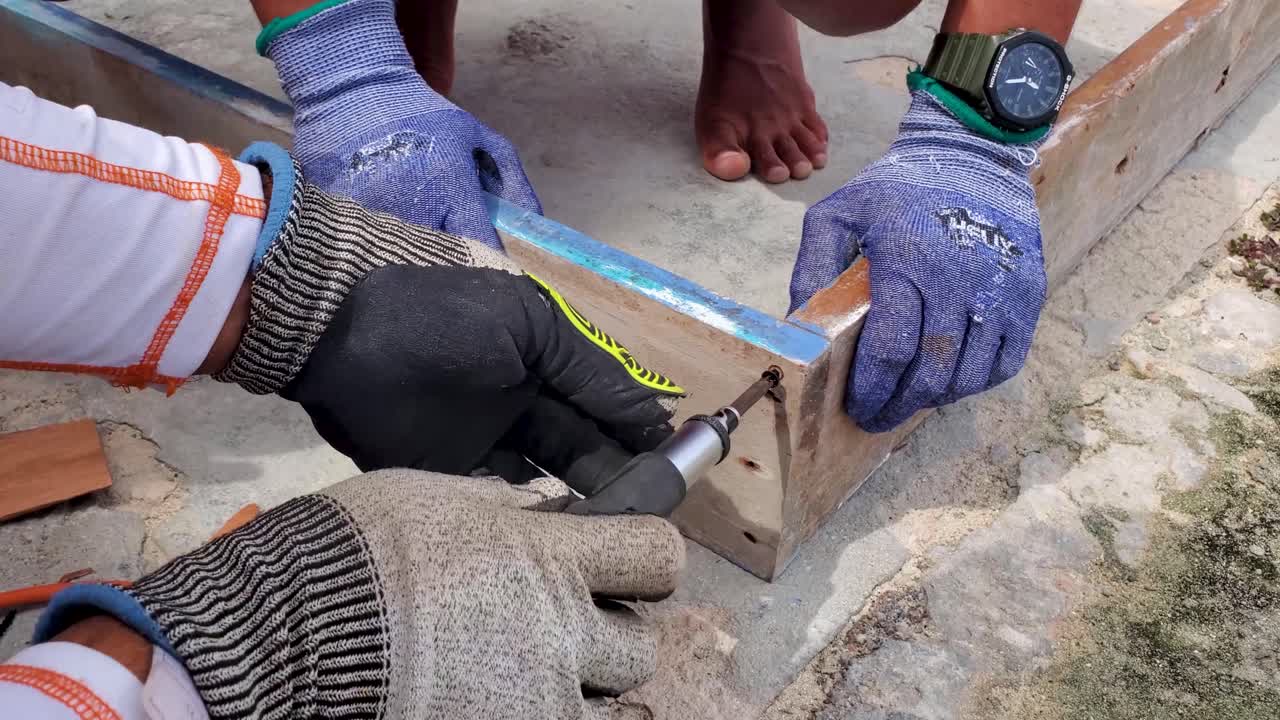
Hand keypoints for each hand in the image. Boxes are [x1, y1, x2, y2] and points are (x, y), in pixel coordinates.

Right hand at [37, 470, 684, 719]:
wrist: (288, 633)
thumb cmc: (355, 550)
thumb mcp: (435, 498)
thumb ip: (503, 506)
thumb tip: (543, 508)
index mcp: (549, 557)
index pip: (658, 555)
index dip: (650, 560)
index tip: (630, 565)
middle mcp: (560, 630)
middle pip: (641, 644)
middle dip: (610, 634)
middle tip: (564, 627)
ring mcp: (538, 696)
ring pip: (608, 704)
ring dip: (581, 687)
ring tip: (526, 670)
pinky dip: (541, 713)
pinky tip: (496, 696)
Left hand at [217, 145, 681, 491]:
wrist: (343, 331)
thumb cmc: (448, 317)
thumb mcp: (533, 327)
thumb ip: (595, 373)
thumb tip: (656, 415)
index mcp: (550, 360)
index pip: (610, 406)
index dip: (642, 436)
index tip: (675, 471)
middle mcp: (526, 401)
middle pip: (585, 448)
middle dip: (618, 476)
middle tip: (648, 512)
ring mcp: (488, 439)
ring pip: (550, 480)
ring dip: (580, 500)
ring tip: (612, 526)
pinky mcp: (449, 473)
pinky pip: (501, 501)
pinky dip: (529, 516)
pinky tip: (559, 530)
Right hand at [261, 0, 538, 248]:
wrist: (354, 92)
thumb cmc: (425, 117)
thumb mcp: (477, 135)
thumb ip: (511, 177)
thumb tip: (535, 222)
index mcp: (450, 184)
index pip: (479, 243)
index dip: (492, 263)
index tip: (500, 275)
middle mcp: (413, 203)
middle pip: (444, 263)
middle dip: (457, 271)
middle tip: (464, 274)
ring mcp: (375, 213)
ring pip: (406, 263)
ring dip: (418, 266)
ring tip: (426, 262)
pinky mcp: (344, 217)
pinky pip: (370, 250)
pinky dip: (383, 253)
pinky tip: (389, 245)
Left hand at [788, 90, 1046, 431]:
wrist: (972, 156)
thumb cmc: (897, 190)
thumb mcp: (839, 212)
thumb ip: (812, 266)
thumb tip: (798, 325)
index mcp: (907, 262)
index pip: (891, 349)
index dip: (872, 388)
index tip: (856, 406)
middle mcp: (957, 281)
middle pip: (930, 371)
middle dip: (898, 405)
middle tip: (877, 417)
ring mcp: (999, 290)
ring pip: (968, 374)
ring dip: (934, 399)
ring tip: (908, 401)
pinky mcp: (1028, 295)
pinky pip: (1005, 362)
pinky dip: (975, 382)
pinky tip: (949, 382)